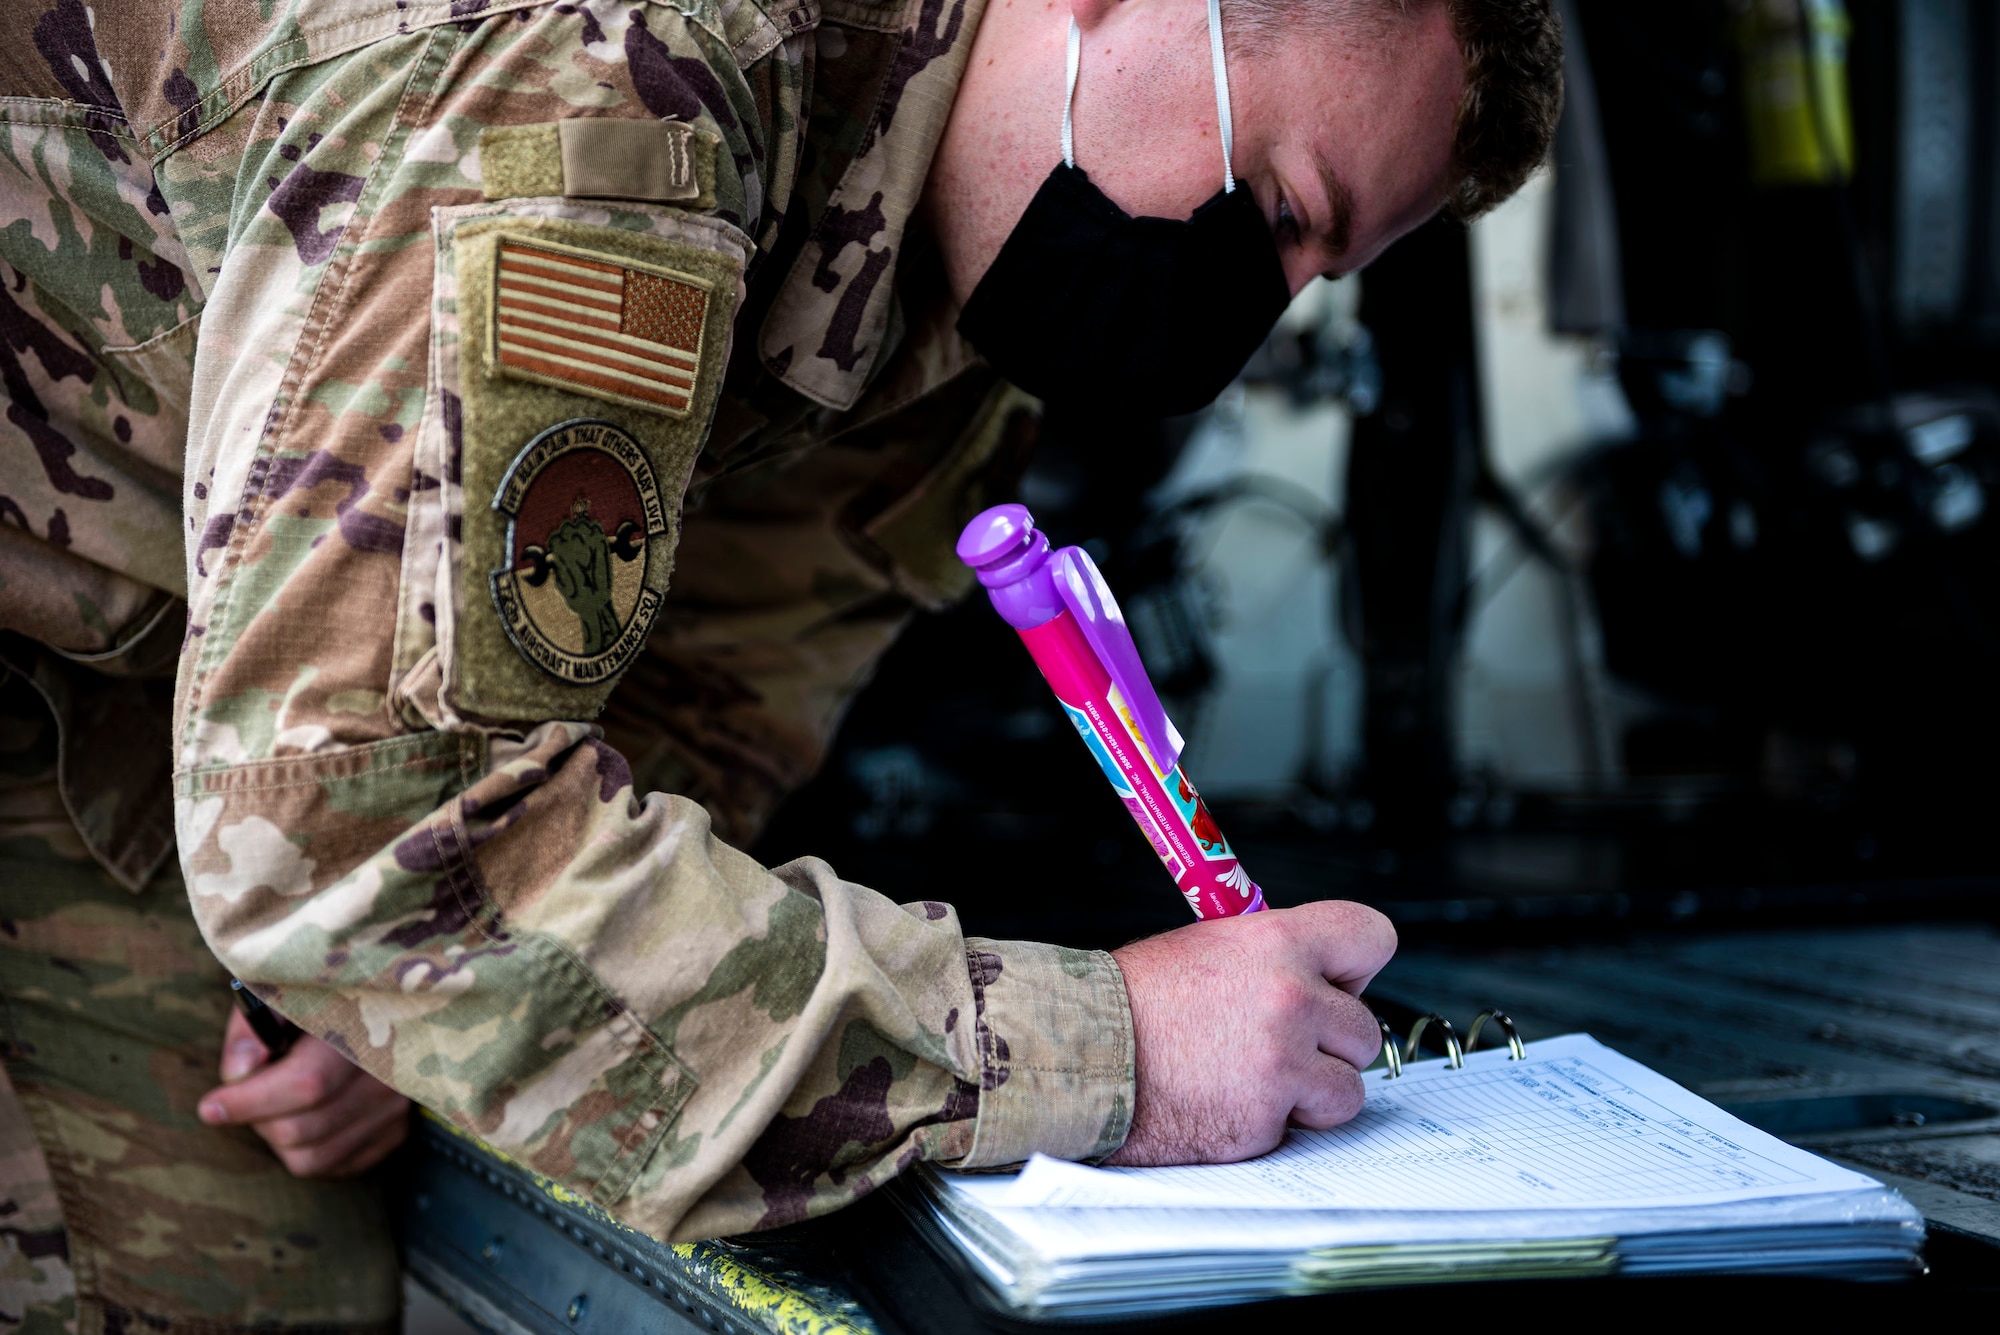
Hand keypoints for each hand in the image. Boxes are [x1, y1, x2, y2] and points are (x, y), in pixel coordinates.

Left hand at [198, 1007, 411, 1176]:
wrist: (378, 1006)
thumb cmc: (316, 998)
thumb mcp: (280, 992)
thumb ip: (252, 1026)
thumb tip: (240, 1071)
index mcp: (364, 1027)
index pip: (306, 1084)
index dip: (251, 1101)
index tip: (211, 1106)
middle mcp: (390, 1074)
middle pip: (300, 1129)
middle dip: (258, 1118)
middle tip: (251, 1090)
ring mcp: (396, 1108)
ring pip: (312, 1158)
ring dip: (279, 1137)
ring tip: (279, 1102)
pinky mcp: (396, 1133)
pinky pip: (332, 1167)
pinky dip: (305, 1148)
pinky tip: (304, 1114)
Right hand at [1105, 900, 1394, 1166]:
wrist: (1085, 1054)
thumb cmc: (1136, 1001)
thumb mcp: (1212, 946)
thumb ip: (1277, 960)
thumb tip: (1321, 977)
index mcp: (1278, 942)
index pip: (1372, 938)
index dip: (1356, 968)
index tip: (1334, 985)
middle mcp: (1291, 1000)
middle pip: (1365, 1030)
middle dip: (1329, 1044)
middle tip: (1278, 1042)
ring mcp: (1282, 1065)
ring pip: (1349, 1089)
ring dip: (1311, 1092)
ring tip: (1255, 1077)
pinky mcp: (1266, 1120)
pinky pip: (1302, 1128)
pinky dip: (1273, 1123)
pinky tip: (1228, 1100)